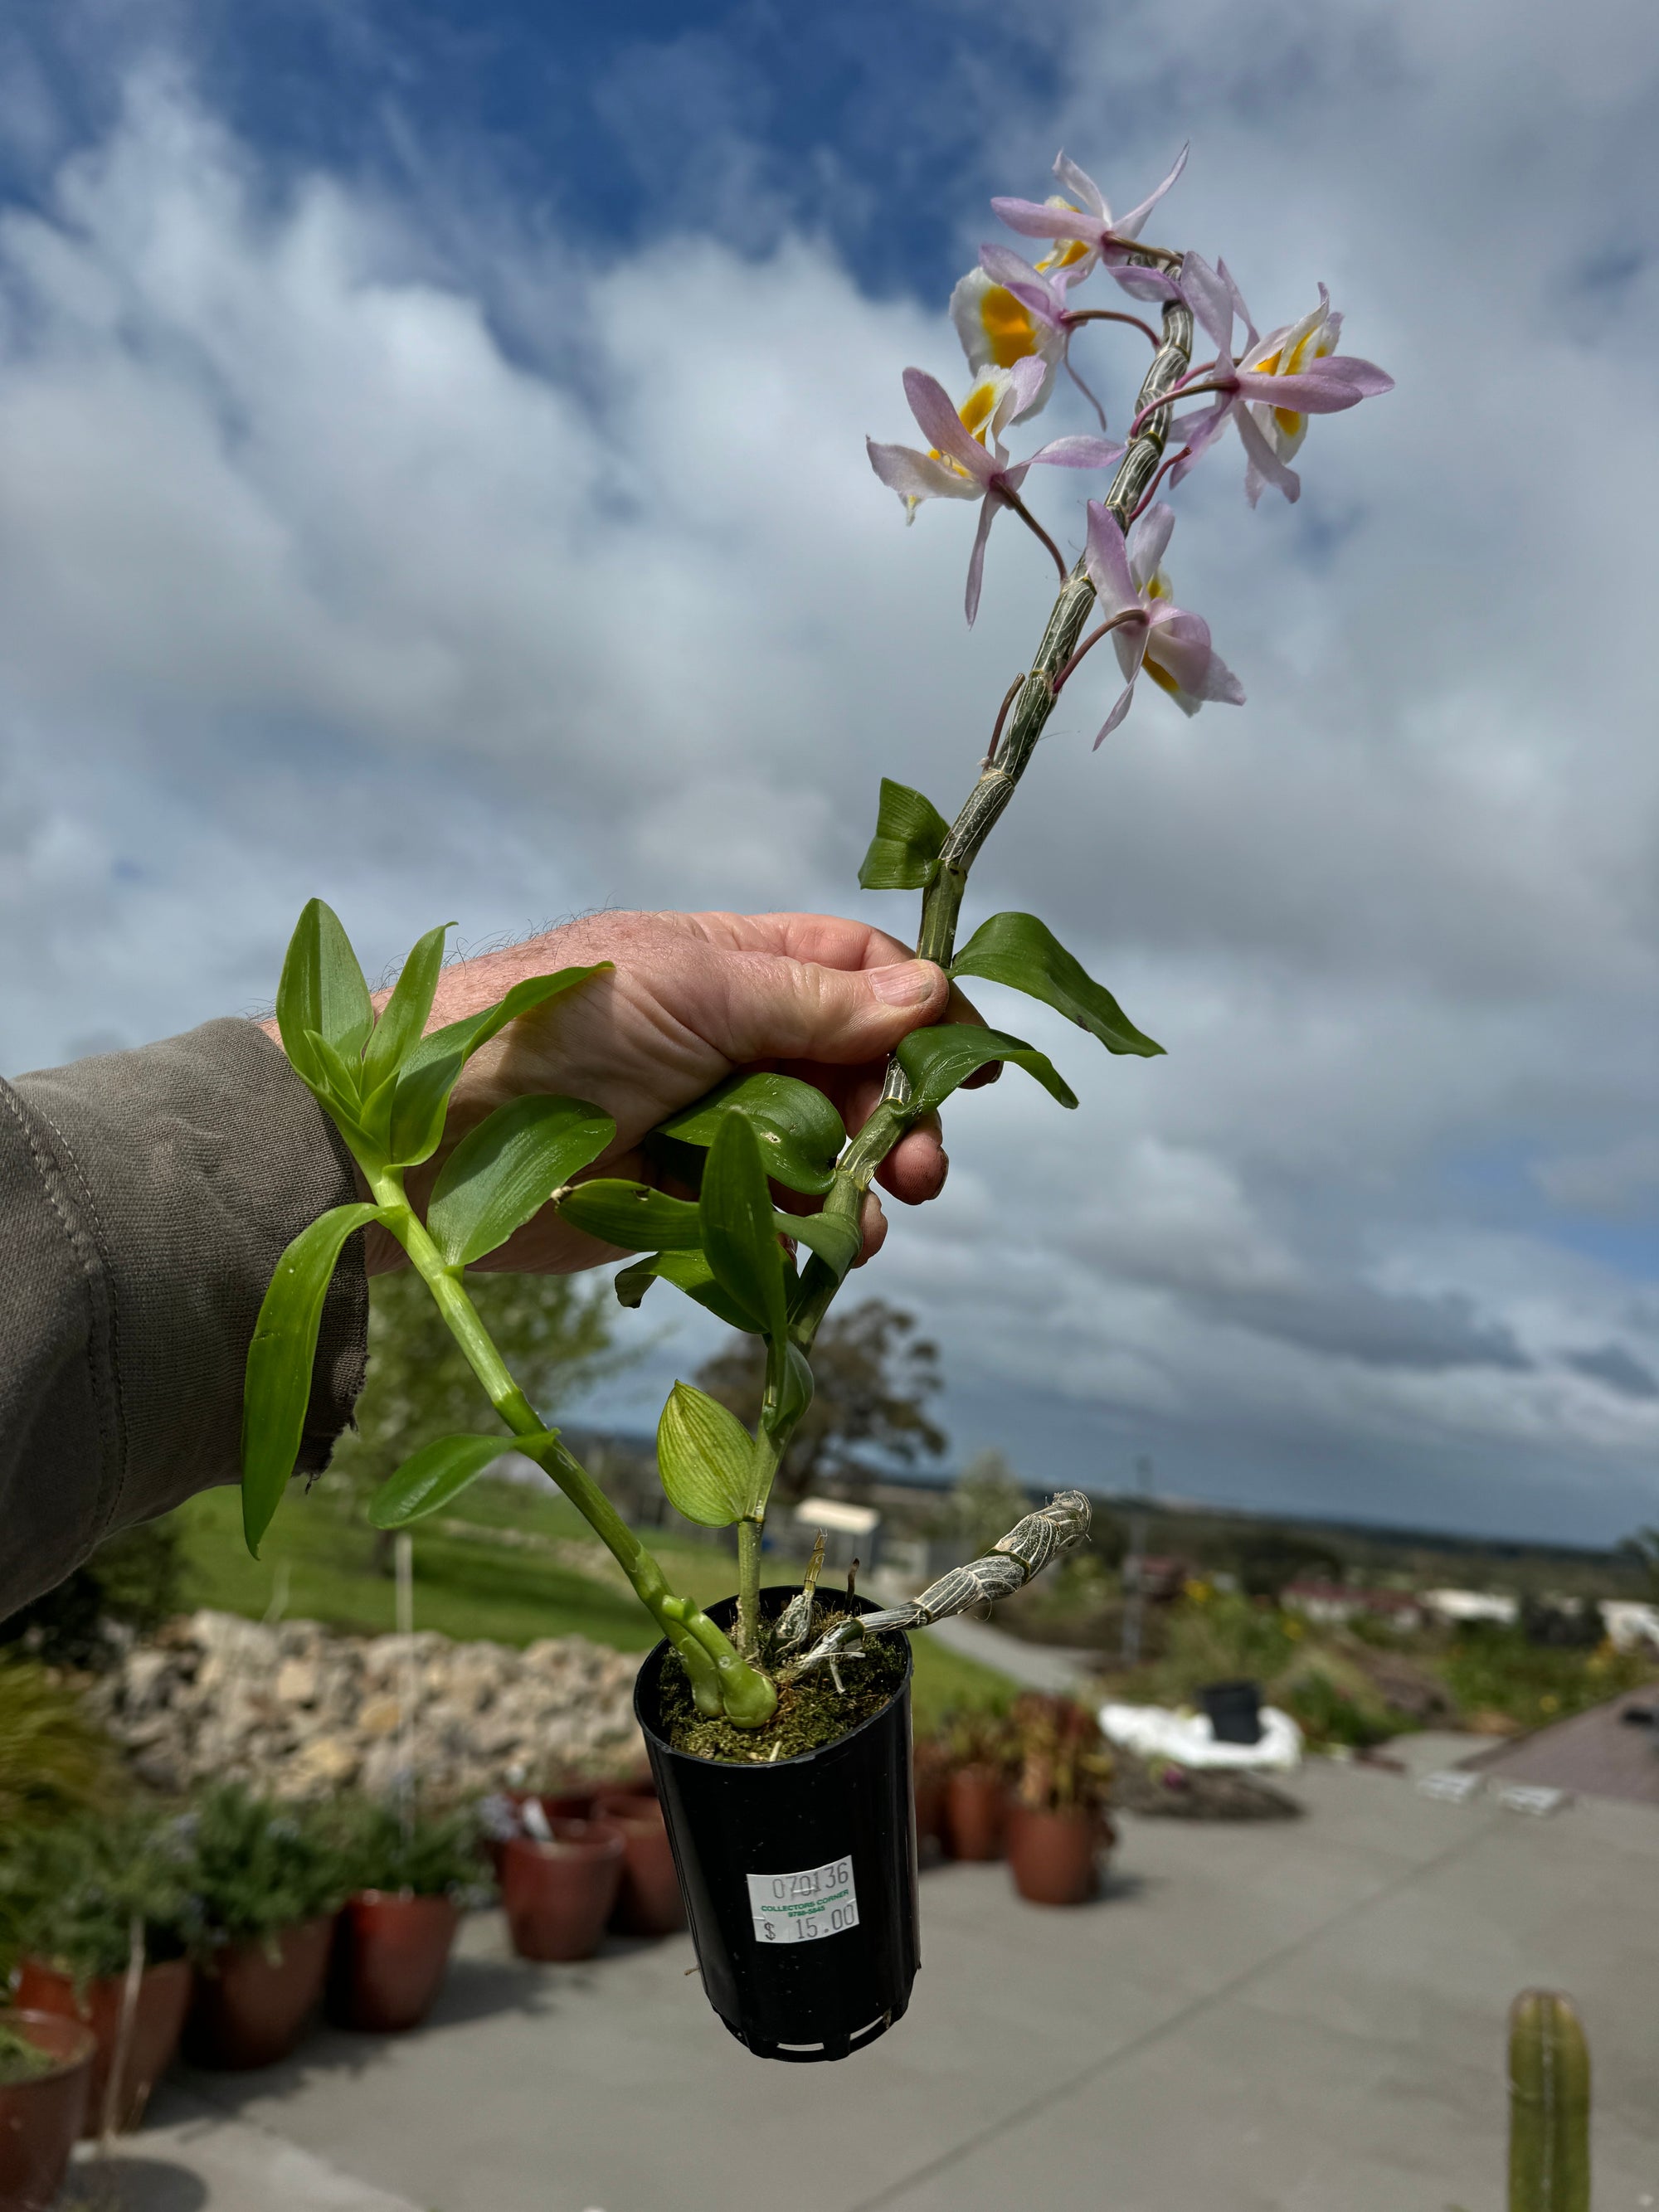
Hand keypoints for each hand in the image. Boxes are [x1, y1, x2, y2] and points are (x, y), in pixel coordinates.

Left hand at [353, 910, 984, 1274]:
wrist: (423, 1140)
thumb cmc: (551, 1031)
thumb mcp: (691, 990)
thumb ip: (810, 1001)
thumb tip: (928, 991)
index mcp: (729, 962)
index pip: (853, 970)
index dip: (919, 1007)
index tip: (967, 1065)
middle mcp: (728, 1036)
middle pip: (855, 1066)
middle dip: (899, 1111)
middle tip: (920, 1166)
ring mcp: (708, 1121)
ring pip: (823, 1147)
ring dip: (864, 1178)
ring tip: (878, 1211)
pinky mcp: (682, 1200)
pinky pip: (771, 1212)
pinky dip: (809, 1228)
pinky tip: (826, 1246)